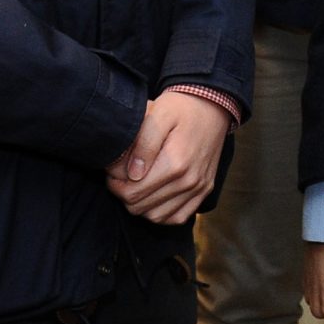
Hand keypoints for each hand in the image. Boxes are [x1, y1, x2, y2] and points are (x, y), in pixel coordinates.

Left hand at [107, 92, 231, 224]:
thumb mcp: (158, 115)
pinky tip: (153, 198)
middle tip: (120, 178)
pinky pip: (178, 217)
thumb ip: (143, 145)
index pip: (133, 194)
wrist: (212, 106)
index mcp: (175, 163)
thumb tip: (133, 175)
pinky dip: (162, 214)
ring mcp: (199, 188)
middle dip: (124, 195)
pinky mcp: (204, 190)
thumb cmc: (180, 109)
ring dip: (140, 206)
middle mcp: (189, 180)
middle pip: (141, 208)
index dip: (115, 186)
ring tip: (135, 186)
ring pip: (157, 217)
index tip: (112, 173)